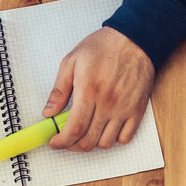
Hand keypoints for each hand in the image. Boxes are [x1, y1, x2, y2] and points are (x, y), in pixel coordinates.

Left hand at [43, 27, 152, 150]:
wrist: (134, 39)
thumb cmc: (103, 47)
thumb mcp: (72, 62)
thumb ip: (59, 90)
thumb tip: (48, 112)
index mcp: (89, 91)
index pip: (74, 129)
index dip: (61, 141)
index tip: (55, 142)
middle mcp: (108, 103)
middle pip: (88, 140)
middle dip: (72, 146)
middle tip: (66, 140)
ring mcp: (124, 109)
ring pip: (106, 143)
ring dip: (92, 144)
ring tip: (84, 134)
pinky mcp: (137, 110)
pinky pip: (125, 137)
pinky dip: (113, 140)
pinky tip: (104, 130)